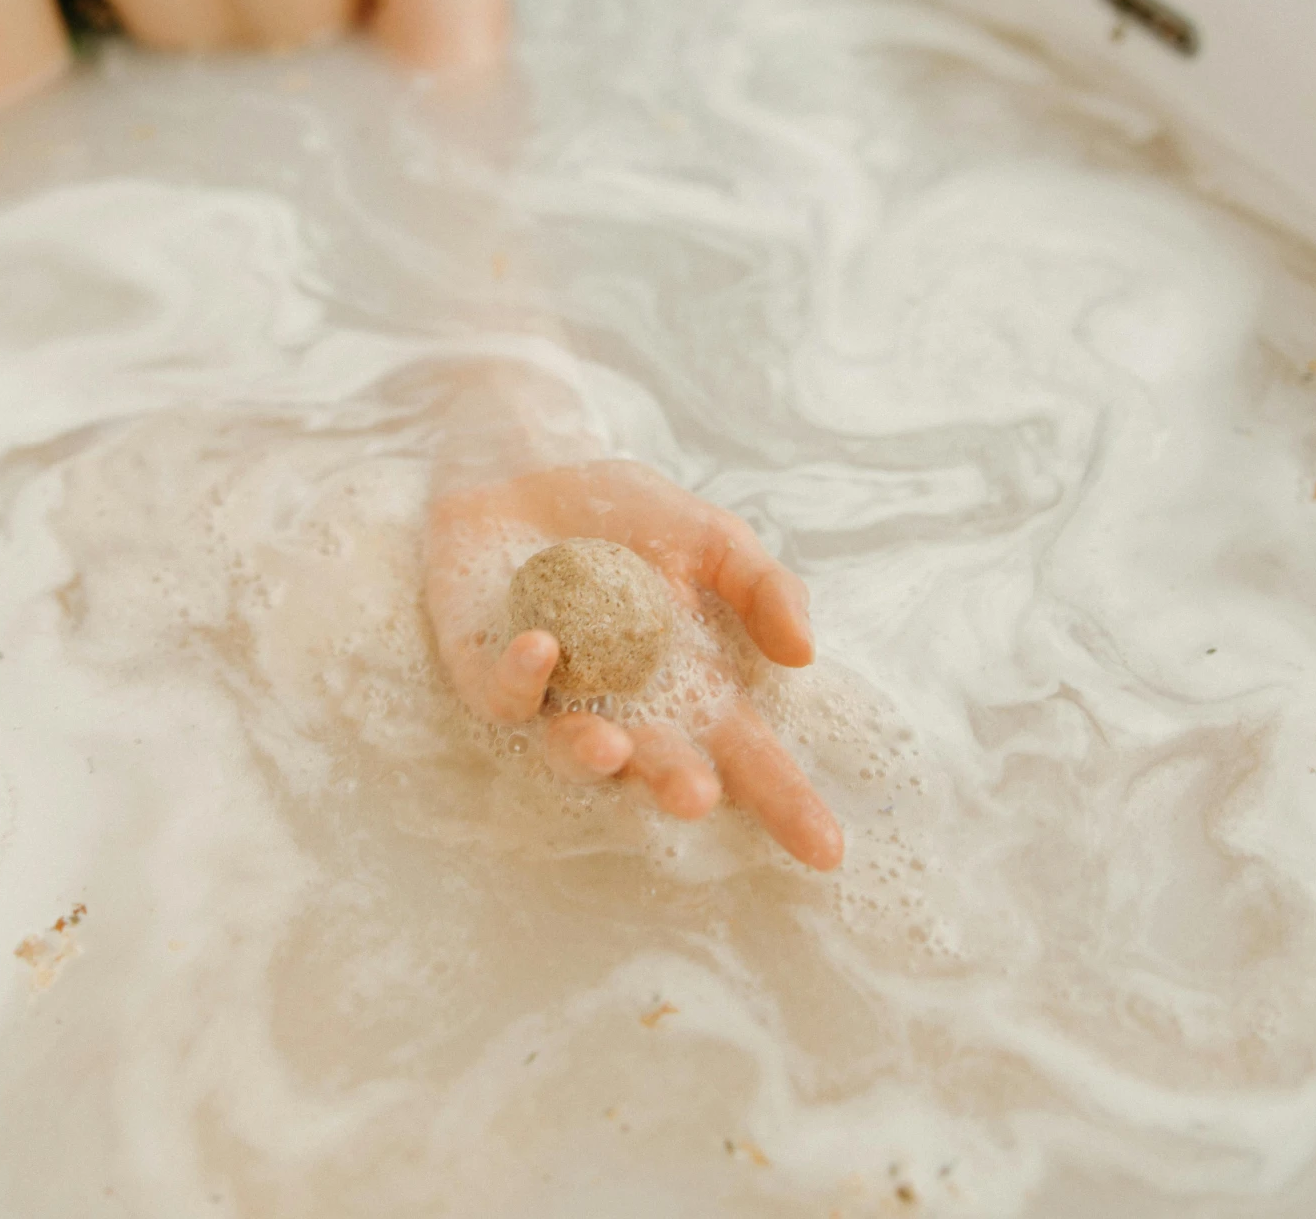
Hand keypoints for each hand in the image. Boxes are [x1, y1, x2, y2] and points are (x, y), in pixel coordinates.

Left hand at [424, 461, 844, 869]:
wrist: (529, 466)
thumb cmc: (625, 514)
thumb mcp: (712, 538)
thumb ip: (763, 588)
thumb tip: (804, 655)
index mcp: (691, 687)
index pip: (746, 754)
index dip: (785, 801)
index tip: (827, 848)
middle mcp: (626, 707)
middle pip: (659, 766)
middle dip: (676, 785)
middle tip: (697, 795)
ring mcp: (555, 697)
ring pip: (572, 749)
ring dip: (590, 754)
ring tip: (609, 746)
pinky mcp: (488, 672)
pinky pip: (502, 694)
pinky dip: (521, 676)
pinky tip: (541, 646)